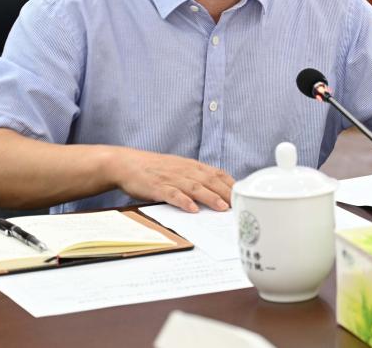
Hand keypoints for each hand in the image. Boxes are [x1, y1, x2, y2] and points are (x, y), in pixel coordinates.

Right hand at [111, 148, 234, 212]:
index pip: (217, 173)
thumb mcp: (178, 168)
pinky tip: (192, 209)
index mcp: (191, 166)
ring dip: (210, 197)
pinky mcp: (157, 187)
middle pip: (210, 181)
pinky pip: (172, 194)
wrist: (127, 163)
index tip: (244, 195)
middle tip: (240, 205)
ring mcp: (171, 178)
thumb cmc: (154, 168)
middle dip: (227, 193)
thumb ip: (195, 177)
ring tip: (222, 208)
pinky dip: (183, 201)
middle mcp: (184, 170)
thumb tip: (215, 190)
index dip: (231, 184)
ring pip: (195, 187)